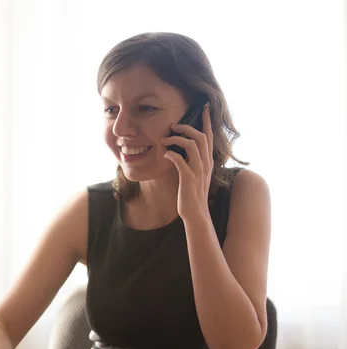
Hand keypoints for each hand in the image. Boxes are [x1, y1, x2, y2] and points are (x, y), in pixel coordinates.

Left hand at [161, 104, 212, 220]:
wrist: (196, 214)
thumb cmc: (192, 195)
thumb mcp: (195, 175)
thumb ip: (192, 162)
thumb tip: (182, 150)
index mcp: (208, 161)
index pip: (209, 137)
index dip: (206, 122)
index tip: (203, 108)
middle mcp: (205, 164)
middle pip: (201, 137)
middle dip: (187, 127)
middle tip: (174, 125)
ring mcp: (198, 171)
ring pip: (192, 145)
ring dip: (177, 139)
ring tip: (165, 139)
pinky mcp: (188, 179)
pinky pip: (180, 161)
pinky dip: (171, 155)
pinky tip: (165, 155)